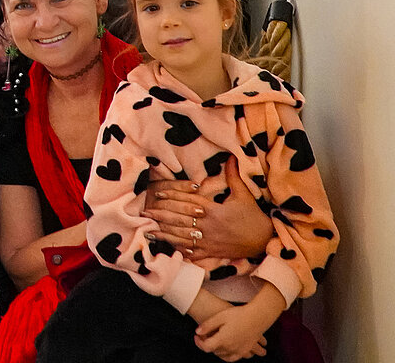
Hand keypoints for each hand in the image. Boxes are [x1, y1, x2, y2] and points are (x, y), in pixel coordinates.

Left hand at [143, 158, 271, 259]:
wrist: (265, 240)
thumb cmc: (253, 216)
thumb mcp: (243, 194)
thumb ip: (233, 176)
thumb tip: (231, 156)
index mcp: (213, 210)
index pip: (187, 202)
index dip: (171, 197)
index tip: (157, 194)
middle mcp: (208, 226)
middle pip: (180, 220)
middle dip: (161, 216)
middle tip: (145, 213)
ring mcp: (209, 241)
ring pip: (182, 237)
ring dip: (164, 234)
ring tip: (148, 231)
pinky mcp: (212, 253)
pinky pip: (193, 253)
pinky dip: (179, 251)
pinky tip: (167, 248)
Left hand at [194, 304, 271, 360]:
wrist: (258, 316)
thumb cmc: (239, 315)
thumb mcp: (220, 317)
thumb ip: (207, 325)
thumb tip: (197, 332)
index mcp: (223, 340)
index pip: (206, 347)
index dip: (198, 342)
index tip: (196, 336)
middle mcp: (231, 348)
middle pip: (214, 351)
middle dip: (207, 344)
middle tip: (205, 336)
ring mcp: (239, 350)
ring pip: (224, 357)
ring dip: (217, 351)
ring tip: (215, 343)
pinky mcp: (246, 350)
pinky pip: (235, 358)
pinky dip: (228, 356)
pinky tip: (226, 350)